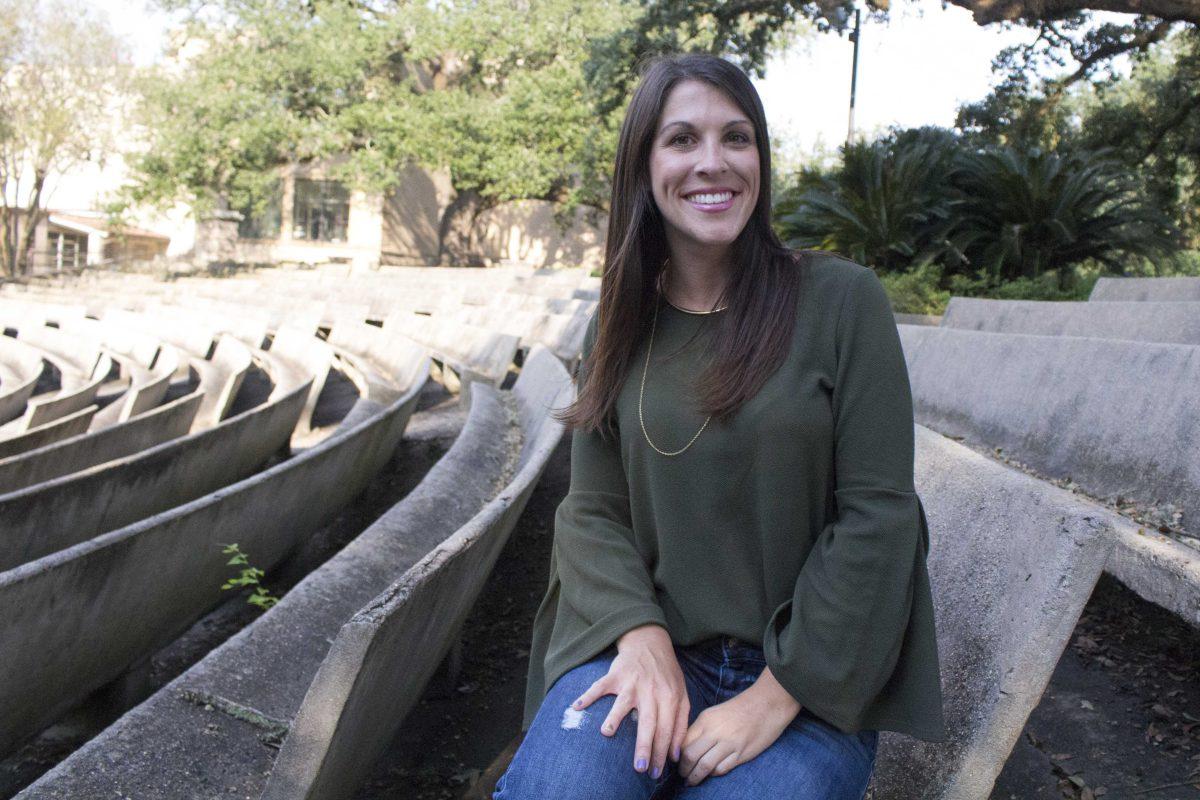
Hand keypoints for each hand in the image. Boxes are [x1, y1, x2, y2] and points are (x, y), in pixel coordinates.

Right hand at [571, 624, 688, 780]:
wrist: (649, 641)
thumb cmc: (666, 673)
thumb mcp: (681, 695)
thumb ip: (680, 723)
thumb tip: (674, 754)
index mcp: (669, 697)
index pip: (666, 729)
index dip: (662, 752)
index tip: (655, 772)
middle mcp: (651, 691)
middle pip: (648, 722)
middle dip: (644, 746)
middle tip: (640, 768)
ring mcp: (632, 682)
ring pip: (623, 703)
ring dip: (614, 717)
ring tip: (607, 733)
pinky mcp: (615, 675)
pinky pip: (600, 686)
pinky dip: (588, 695)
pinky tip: (576, 706)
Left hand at [679, 666, 800, 785]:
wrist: (767, 704)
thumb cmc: (740, 708)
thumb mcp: (715, 713)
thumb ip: (701, 729)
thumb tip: (687, 748)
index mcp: (705, 720)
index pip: (684, 741)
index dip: (678, 756)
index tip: (677, 762)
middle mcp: (714, 731)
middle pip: (690, 756)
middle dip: (684, 770)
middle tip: (683, 775)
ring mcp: (728, 744)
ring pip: (704, 766)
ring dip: (695, 777)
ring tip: (692, 781)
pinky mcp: (741, 754)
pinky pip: (721, 769)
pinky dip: (713, 774)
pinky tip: (710, 775)